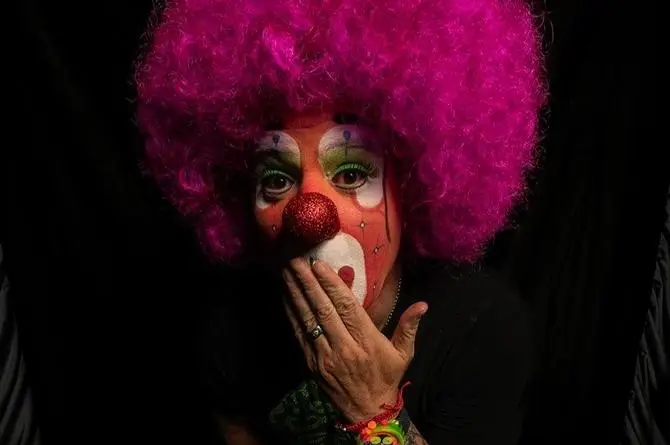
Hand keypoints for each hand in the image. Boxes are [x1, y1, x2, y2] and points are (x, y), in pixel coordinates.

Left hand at [282, 258, 427, 422]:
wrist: (368, 412)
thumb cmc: (386, 377)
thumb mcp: (404, 354)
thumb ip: (409, 327)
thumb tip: (423, 305)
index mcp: (366, 341)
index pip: (347, 308)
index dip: (332, 285)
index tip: (320, 265)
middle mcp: (343, 347)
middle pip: (323, 310)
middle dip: (308, 283)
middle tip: (297, 260)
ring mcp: (324, 356)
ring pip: (308, 320)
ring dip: (296, 293)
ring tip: (288, 271)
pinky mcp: (312, 363)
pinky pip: (299, 334)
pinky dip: (292, 313)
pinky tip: (287, 295)